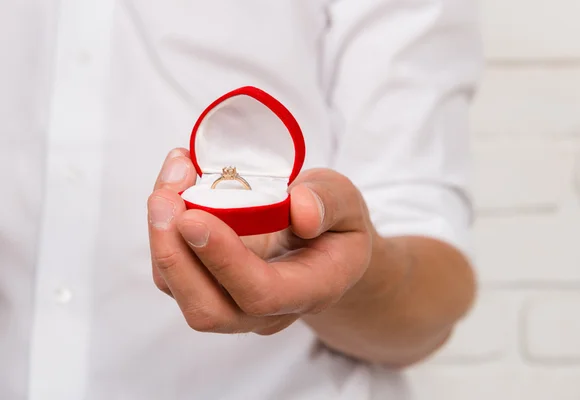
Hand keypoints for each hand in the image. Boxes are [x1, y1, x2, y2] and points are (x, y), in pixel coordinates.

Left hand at [147, 148, 372, 334]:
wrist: (324, 251)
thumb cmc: (336, 227)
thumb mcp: (348, 203)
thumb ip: (330, 203)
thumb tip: (300, 209)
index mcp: (311, 290)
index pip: (262, 293)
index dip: (224, 260)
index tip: (194, 217)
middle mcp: (268, 311)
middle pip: (209, 309)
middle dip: (175, 256)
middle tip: (163, 198)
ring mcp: (234, 304)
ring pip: (181, 292)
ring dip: (162, 240)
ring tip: (168, 183)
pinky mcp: (210, 286)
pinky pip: (174, 272)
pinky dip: (164, 231)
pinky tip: (173, 189)